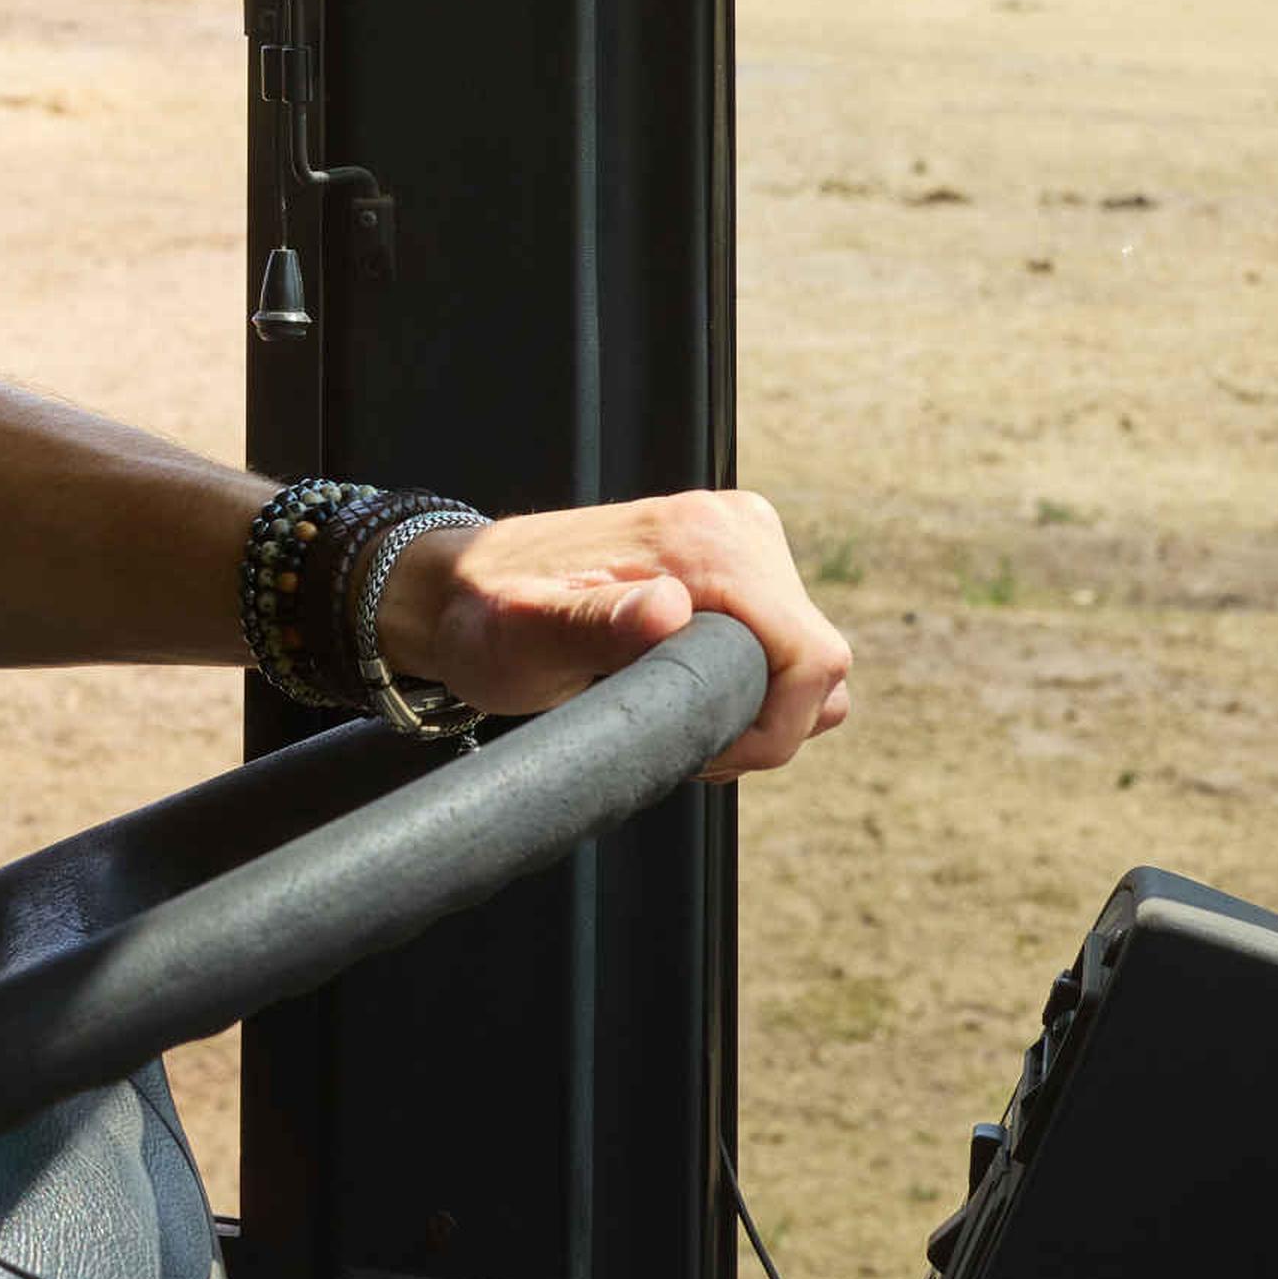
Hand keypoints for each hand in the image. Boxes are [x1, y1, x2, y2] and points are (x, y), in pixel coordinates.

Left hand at [378, 490, 853, 779]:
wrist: (461, 592)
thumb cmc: (483, 619)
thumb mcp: (520, 636)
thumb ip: (590, 626)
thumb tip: (668, 609)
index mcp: (701, 540)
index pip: (808, 656)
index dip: (769, 728)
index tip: (699, 752)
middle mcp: (734, 527)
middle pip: (816, 662)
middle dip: (761, 724)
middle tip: (676, 741)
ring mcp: (741, 540)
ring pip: (808, 661)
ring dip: (758, 710)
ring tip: (674, 718)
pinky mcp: (738, 565)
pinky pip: (787, 647)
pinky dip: (753, 688)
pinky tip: (686, 695)